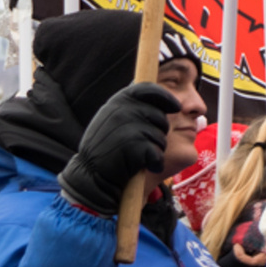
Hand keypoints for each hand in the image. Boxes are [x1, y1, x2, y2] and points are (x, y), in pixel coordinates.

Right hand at [58, 83, 175, 213]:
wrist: (89, 177)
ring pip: (160, 137)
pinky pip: (157, 153)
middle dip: (160, 132)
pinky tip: (144, 168)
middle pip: (160, 116)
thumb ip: (130, 108)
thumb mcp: (111, 121)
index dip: (165, 97)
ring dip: (156, 150)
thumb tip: (159, 101)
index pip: (148, 89)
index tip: (176, 107)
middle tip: (146, 146)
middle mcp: (122, 110)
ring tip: (140, 158)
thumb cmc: (104, 151)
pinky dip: (155, 164)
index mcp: (117, 101)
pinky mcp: (133, 145)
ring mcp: (127, 126)